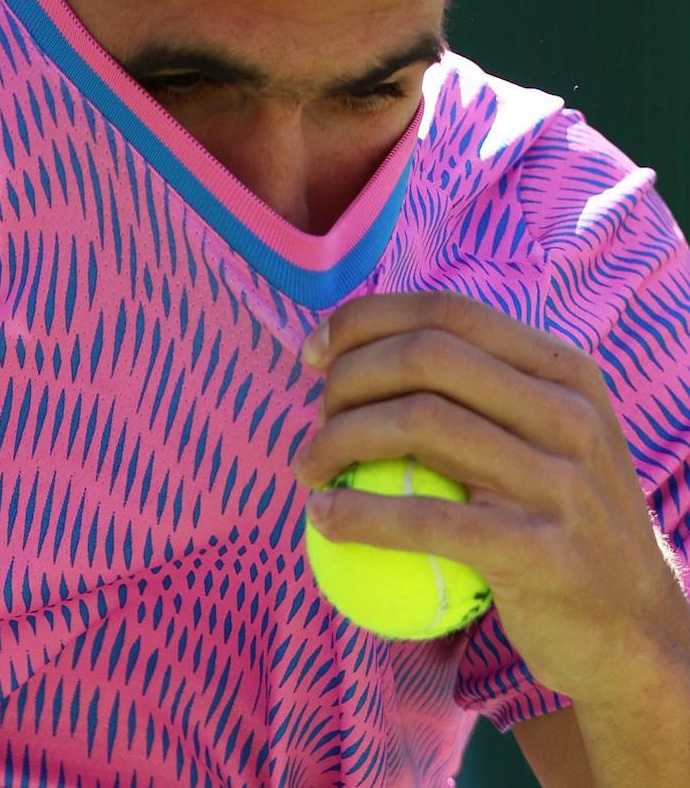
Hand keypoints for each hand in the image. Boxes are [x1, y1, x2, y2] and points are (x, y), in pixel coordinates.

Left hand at [292, 291, 689, 700]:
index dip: (368, 320)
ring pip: (419, 422)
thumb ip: (481, 392)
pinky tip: (322, 517)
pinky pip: (425, 519)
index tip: (315, 350)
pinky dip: (358, 513)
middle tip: (315, 415)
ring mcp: (562, 480)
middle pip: (426, 355)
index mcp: (564, 371)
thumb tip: (361, 349)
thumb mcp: (548, 439)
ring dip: (338, 439)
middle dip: (348, 374)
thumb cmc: (561, 525)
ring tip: (308, 467)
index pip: (448, 313)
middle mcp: (569, 412)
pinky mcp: (542, 551)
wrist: (637, 633)